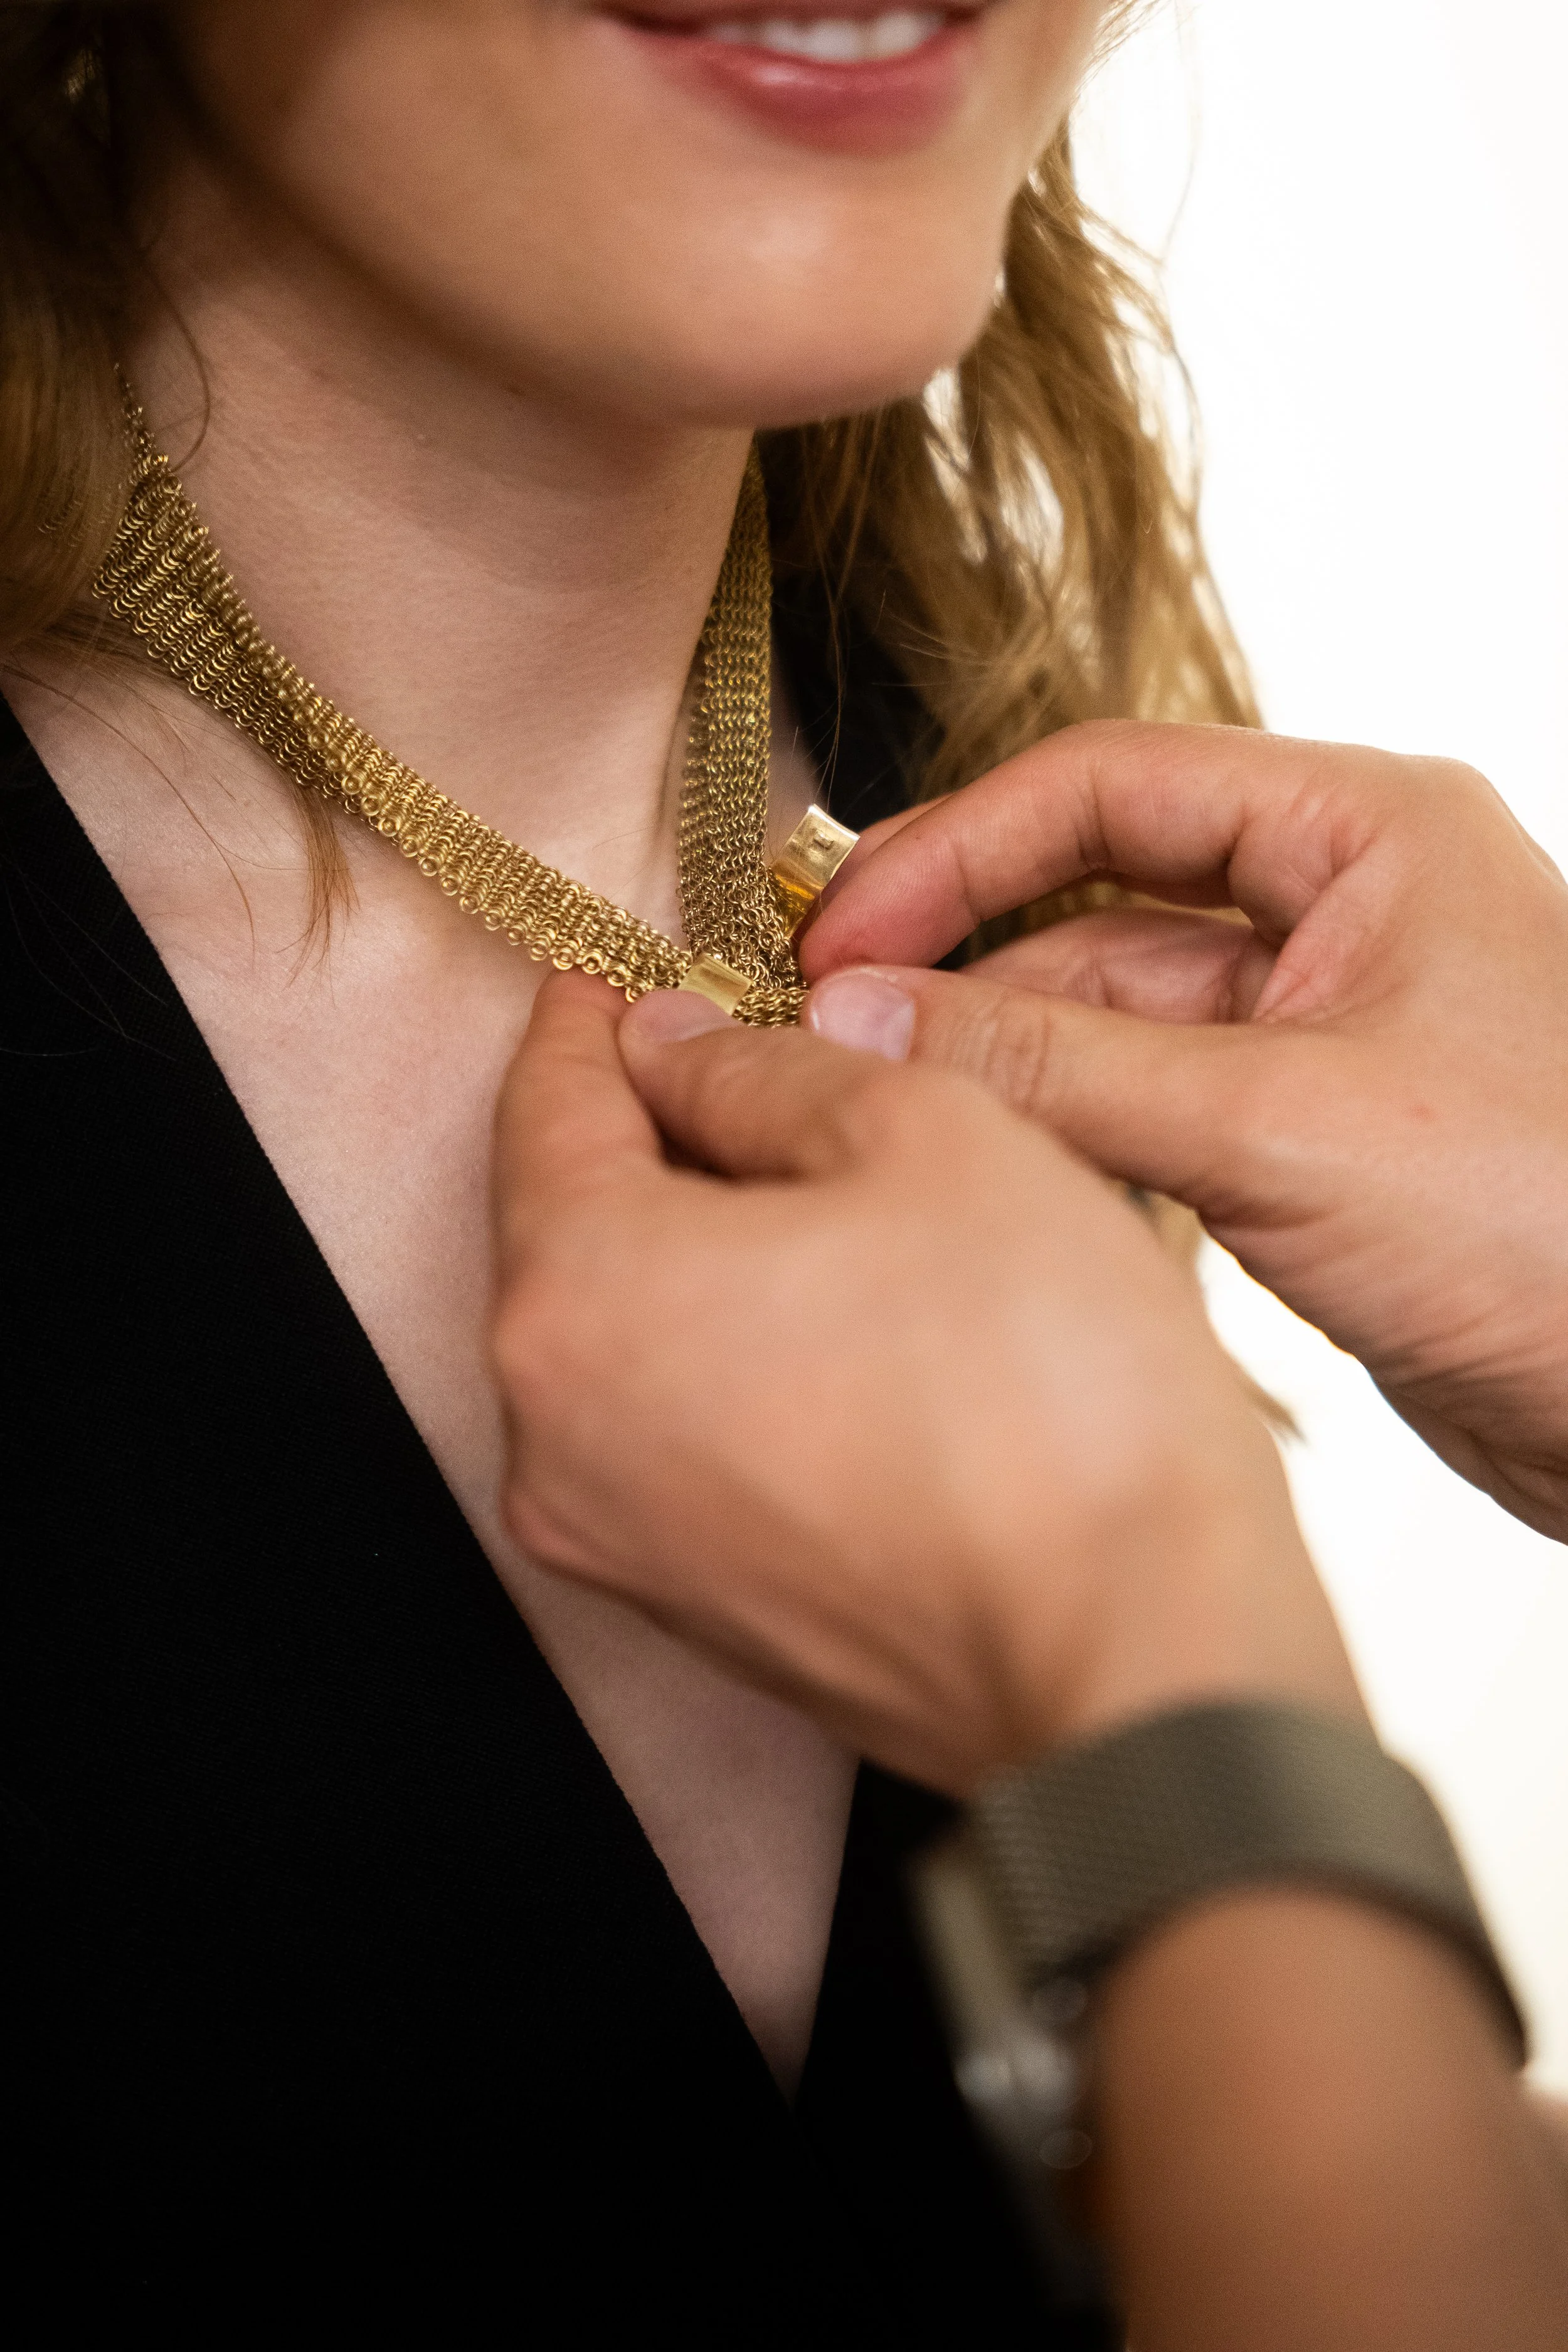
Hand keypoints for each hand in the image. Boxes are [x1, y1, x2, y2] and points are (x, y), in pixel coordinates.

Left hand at [488, 973, 1356, 1795]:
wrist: (1142, 1663)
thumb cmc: (1049, 1393)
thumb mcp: (927, 1135)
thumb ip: (769, 1069)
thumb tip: (681, 1045)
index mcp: (578, 1295)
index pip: (545, 1106)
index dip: (596, 1014)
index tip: (632, 966)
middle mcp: (553, 1436)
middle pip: (576, 1225)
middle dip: (658, 1126)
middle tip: (752, 1049)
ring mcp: (619, 1542)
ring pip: (634, 1334)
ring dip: (708, 1244)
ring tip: (830, 1183)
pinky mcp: (699, 1610)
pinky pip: (683, 1433)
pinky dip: (737, 1354)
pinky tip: (847, 1316)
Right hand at [803, 722, 1567, 1539]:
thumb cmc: (1552, 1223)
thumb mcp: (1276, 1124)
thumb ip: (1058, 1062)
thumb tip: (860, 1011)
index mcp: (1367, 834)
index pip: (1107, 786)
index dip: (954, 850)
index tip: (836, 934)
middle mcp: (1345, 912)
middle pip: (1096, 894)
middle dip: (962, 953)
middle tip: (824, 1022)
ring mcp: (1325, 1032)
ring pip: (1113, 1011)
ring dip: (1004, 1052)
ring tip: (881, 1100)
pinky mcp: (1310, 1143)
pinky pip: (1149, 1108)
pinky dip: (1065, 1129)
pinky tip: (986, 1161)